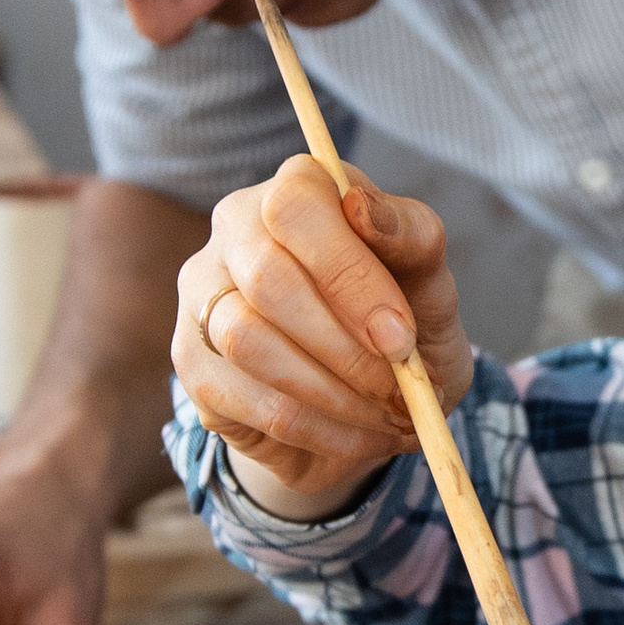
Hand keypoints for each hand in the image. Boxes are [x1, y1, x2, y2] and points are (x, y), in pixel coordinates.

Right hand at [172, 158, 472, 505]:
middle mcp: (234, 230)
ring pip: (247, 342)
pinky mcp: (194, 364)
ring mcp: (202, 297)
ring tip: (390, 417)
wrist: (376, 397)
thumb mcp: (429, 278)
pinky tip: (360, 436)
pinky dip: (319, 428)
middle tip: (403, 391)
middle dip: (347, 349)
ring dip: (334, 394)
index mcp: (295, 188)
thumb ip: (411, 237)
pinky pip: (248, 400)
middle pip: (267, 279)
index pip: (296, 209)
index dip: (349, 276)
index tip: (401, 337)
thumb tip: (362, 208)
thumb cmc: (403, 318)